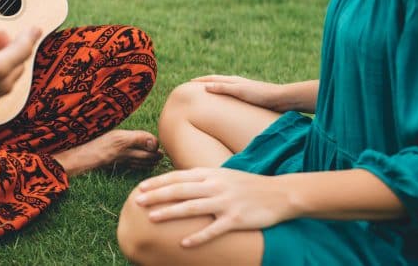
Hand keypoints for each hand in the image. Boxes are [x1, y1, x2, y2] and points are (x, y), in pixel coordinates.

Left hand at [134, 168, 293, 247]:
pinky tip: (184, 243)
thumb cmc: (248, 186)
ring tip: (152, 218)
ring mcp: (225, 202)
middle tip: (137, 201)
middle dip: (157, 195)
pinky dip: (198, 236)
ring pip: (192, 207)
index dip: (158, 182)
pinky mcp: (236, 219)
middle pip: (180, 190)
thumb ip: (203, 178)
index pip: (178, 177)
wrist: (280, 194)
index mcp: (211, 174)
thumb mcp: (224, 175)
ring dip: (170, 212)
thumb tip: (181, 183)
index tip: (141, 187)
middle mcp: (215, 186)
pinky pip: (214, 229)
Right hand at [191, 75, 286, 111]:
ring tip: (207, 94)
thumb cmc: (260, 94)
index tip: (189, 82)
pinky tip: (226, 102)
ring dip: (214, 89)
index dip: (200, 80)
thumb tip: (205, 86)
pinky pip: (231, 95)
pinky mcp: (249, 96)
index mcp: (233, 80)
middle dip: (205, 83)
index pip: (212, 79)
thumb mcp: (239, 91)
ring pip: (224, 88)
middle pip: (217, 81)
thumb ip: (222, 88)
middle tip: (194, 87)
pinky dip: (223, 96)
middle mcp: (237, 83)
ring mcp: (243, 89)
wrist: (280, 98)